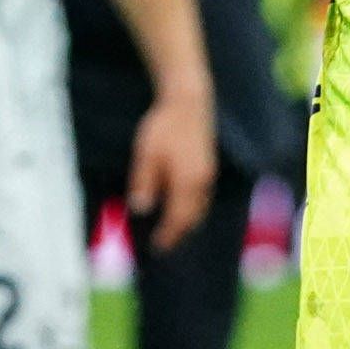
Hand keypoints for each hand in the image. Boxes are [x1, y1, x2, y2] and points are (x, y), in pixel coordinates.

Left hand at [128, 77, 220, 250]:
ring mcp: (208, 174)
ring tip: (172, 229)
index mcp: (187, 182)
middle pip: (193, 218)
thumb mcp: (146, 154)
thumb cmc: (164, 127)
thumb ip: (144, 183)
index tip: (157, 247)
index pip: (178, 218)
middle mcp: (202, 182)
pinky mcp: (208, 166)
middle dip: (179, 233)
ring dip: (187, 222)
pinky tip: (182, 206)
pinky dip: (193, 208)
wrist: (189, 101)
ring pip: (200, 208)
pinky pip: (203, 197)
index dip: (168, 235)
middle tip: (164, 243)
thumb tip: (140, 209)